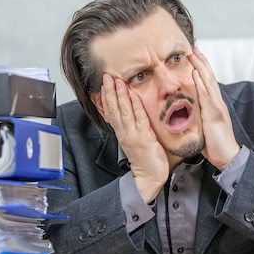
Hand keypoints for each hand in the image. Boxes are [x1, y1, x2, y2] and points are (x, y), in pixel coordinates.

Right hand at [100, 74, 168, 202]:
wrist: (149, 176)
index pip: (110, 111)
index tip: (104, 83)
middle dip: (110, 91)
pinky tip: (132, 96)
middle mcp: (125, 132)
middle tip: (107, 76)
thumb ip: (130, 126)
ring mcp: (133, 135)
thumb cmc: (144, 158)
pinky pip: (139, 119)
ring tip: (118, 81)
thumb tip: (128, 111)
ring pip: (124, 112)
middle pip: (114, 109)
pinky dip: (135, 107)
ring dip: (120, 95)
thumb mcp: (133, 139)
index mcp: (121, 132)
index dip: (106, 96)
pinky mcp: (144, 138)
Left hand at [190, 48, 240, 170]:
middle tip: (193, 49)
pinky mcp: (214, 114)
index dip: (202, 69)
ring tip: (193, 55)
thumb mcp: (204, 127)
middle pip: (209, 77)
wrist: (227, 156)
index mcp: (214, 105)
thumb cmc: (215, 144)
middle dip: (201, 62)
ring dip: (200, 67)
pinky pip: (206, 96)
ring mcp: (216, 107)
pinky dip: (200, 83)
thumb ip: (197, 117)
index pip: (208, 82)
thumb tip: (185, 113)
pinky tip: (195, 74)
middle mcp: (217, 103)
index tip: (195, 58)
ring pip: (208, 82)